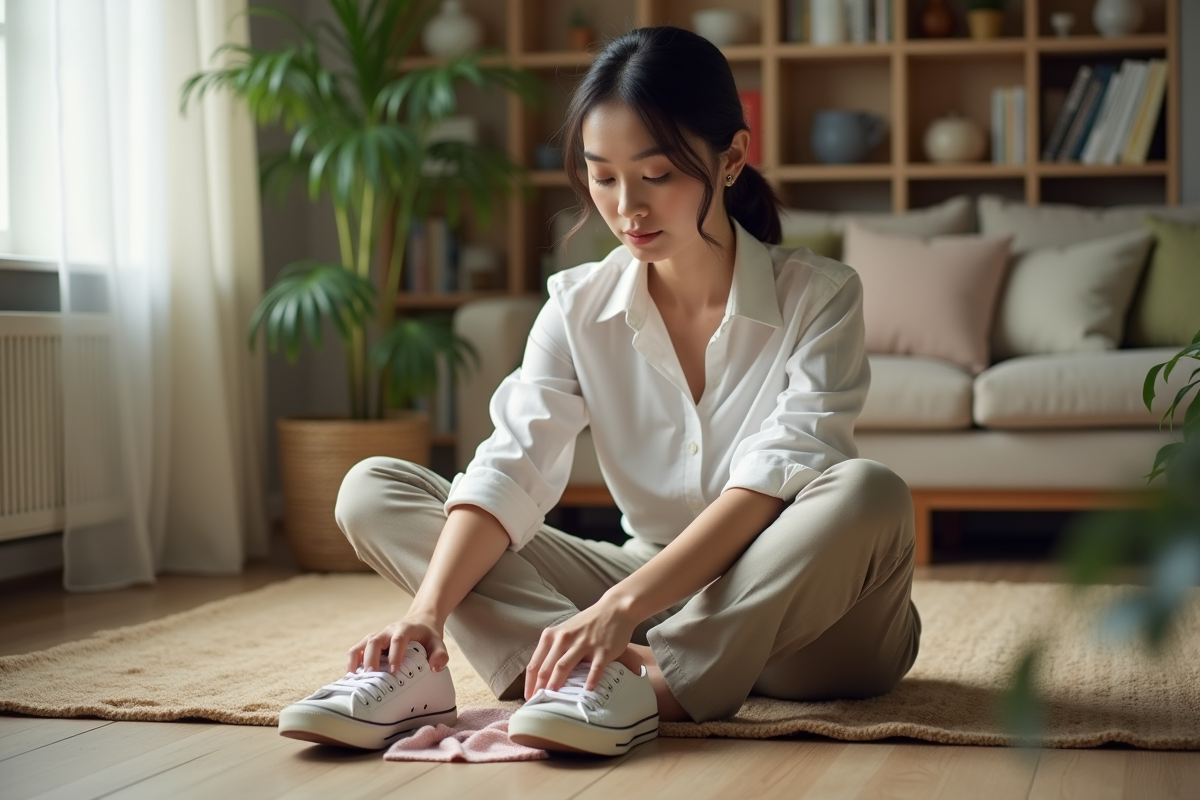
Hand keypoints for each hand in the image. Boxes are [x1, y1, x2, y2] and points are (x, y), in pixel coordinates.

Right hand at [348, 613, 448, 674]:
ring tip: (355, 678)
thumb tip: (435, 667)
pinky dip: (352, 661)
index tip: (394, 671)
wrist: (420, 620)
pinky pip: (357, 649)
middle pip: (375, 641)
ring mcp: (378, 636)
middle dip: (371, 658)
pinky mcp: (371, 642)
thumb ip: (440, 654)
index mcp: (405, 629)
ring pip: (362, 644)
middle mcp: (388, 631)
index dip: (395, 654)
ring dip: (357, 660)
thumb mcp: (438, 642)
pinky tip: (352, 676)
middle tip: (371, 676)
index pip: (398, 640)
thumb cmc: (428, 635)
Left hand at [524, 596, 640, 698]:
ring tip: (551, 699)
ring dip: (556, 683)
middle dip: (539, 688)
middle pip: (546, 667)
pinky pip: (594, 668)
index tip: (528, 697)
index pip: (535, 663)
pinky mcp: (602, 649)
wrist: (614, 609)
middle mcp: (565, 638)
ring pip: (564, 666)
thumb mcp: (565, 631)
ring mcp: (584, 643)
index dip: (529, 683)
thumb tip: (541, 677)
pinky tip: (587, 691)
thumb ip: (553, 649)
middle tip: (536, 704)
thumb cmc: (587, 623)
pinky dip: (590, 680)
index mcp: (552, 635)